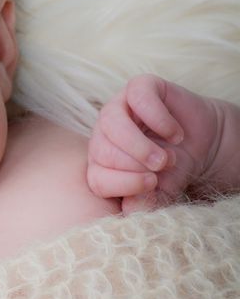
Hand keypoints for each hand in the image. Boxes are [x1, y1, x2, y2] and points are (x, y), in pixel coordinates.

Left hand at [87, 75, 222, 213]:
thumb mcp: (161, 192)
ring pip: (111, 122)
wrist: (202, 144)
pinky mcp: (138, 87)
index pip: (97, 178)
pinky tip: (174, 133)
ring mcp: (117, 108)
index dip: (123, 185)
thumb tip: (130, 210)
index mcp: (101, 164)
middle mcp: (103, 135)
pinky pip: (137, 98)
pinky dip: (158, 118)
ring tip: (166, 157)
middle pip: (101, 151)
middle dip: (135, 165)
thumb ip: (145, 203)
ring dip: (140, 145)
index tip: (151, 185)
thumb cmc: (173, 170)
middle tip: (162, 168)